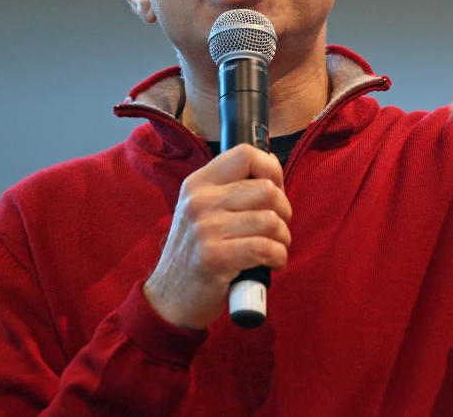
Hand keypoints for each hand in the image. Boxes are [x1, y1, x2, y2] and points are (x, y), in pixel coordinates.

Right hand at [144, 145, 292, 329]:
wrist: (168, 299)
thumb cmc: (196, 253)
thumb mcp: (202, 211)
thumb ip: (231, 189)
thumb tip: (272, 170)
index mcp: (198, 183)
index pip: (245, 153)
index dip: (272, 170)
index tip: (275, 191)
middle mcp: (199, 201)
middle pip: (267, 189)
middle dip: (284, 211)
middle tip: (277, 229)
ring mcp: (205, 229)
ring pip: (271, 220)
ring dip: (283, 238)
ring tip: (274, 248)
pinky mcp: (215, 258)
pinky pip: (266, 248)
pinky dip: (279, 257)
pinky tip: (272, 263)